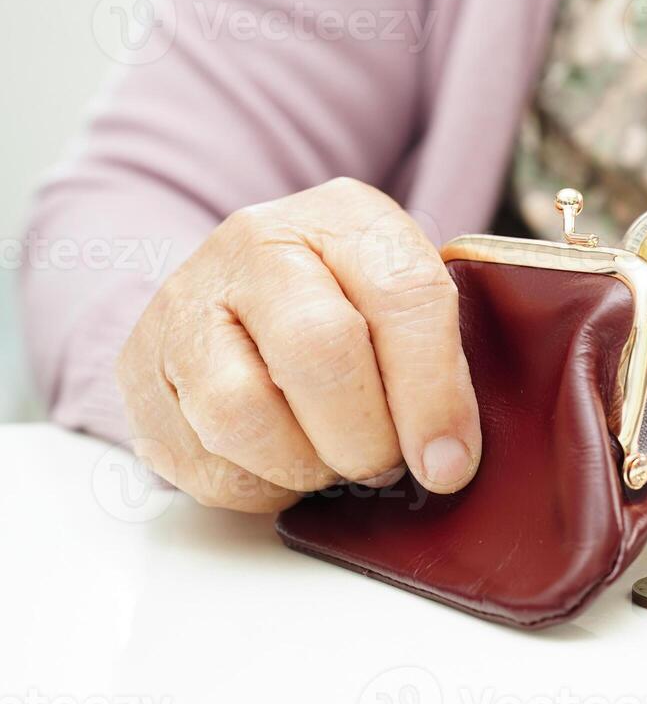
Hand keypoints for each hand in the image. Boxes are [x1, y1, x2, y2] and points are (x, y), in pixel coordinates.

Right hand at [117, 177, 481, 511]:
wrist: (247, 289)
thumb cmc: (353, 304)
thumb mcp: (409, 301)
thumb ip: (441, 360)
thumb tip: (447, 459)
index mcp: (343, 216)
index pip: (404, 296)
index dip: (434, 393)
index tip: (450, 460)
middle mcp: (254, 246)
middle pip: (319, 354)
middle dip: (366, 438)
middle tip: (385, 464)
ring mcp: (185, 305)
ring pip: (242, 417)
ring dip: (306, 466)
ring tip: (331, 461)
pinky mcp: (140, 372)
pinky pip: (203, 464)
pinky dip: (258, 486)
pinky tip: (282, 462)